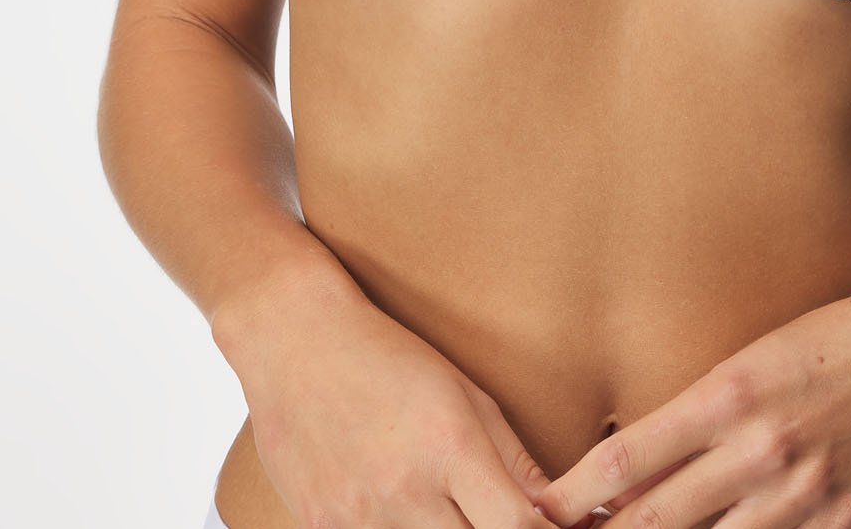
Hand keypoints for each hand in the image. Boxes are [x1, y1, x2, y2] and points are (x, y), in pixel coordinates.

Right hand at [217, 263, 554, 527]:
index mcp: (450, 447)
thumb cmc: (390, 356)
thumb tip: (555, 513)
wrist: (295, 340)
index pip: (515, 528)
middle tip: (489, 515)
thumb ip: (513, 460)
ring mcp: (358, 518)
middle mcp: (405, 489)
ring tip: (442, 507)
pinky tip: (400, 510)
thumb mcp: (465, 393)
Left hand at [532, 263, 850, 528]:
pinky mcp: (841, 525)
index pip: (622, 462)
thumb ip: (697, 415)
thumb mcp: (752, 359)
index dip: (569, 497)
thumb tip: (633, 465)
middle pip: (651, 522)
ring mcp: (800, 497)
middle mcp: (756, 450)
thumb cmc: (831, 340)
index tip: (535, 512)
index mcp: (725, 396)